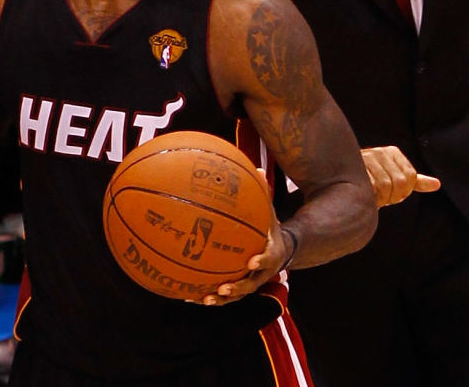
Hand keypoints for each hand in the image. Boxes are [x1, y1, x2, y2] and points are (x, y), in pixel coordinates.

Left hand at [200, 169, 288, 305]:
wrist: (281, 251)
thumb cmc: (269, 228)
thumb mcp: (270, 212)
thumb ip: (264, 194)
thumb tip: (259, 168)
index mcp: (271, 253)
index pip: (268, 259)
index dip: (261, 262)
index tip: (251, 262)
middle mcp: (262, 273)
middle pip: (250, 285)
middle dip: (236, 289)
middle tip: (223, 288)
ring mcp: (251, 283)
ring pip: (236, 295)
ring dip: (220, 299)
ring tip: (204, 299)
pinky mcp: (239, 287)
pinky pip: (223, 295)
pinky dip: (207, 295)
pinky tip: (187, 295)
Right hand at [361, 146, 440, 206]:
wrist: (339, 183)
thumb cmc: (369, 182)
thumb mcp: (393, 180)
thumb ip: (413, 182)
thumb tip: (437, 185)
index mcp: (391, 152)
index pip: (410, 177)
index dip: (403, 192)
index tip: (391, 194)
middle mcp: (379, 152)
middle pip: (400, 182)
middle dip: (392, 197)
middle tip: (380, 198)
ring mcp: (366, 158)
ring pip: (385, 186)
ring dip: (380, 199)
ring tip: (371, 197)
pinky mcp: (354, 168)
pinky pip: (370, 188)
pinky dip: (369, 196)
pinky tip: (363, 194)